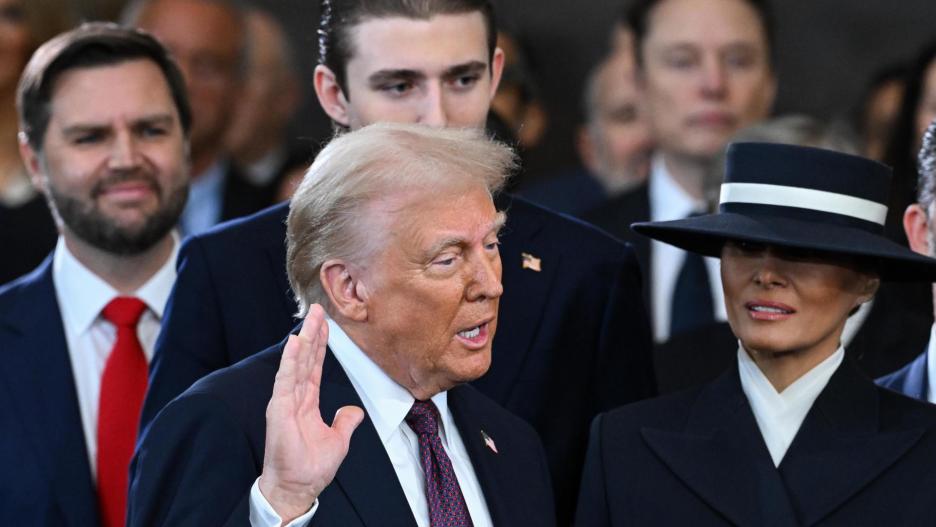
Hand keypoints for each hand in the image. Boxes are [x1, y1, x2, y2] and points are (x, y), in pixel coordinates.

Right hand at [259, 305, 364, 521]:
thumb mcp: (338, 440)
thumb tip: (353, 410)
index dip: (320, 345)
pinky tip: (295, 342)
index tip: (325, 324)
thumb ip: (345, 421)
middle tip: (318, 309)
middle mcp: (295, 397)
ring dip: (304, 339)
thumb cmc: (310, 468)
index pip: (314, 366)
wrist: (298, 488)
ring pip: (296, 363)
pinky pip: (286, 379)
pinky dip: (291, 360)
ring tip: (310, 318)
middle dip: (312, 333)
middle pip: (305, 359)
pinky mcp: (279, 409)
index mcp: (307, 402)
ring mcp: (285, 401)